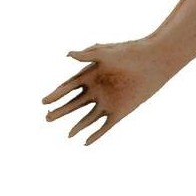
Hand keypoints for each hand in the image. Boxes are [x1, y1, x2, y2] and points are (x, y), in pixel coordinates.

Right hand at [42, 40, 169, 144]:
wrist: (152, 62)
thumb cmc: (128, 53)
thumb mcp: (105, 53)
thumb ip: (87, 55)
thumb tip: (68, 54)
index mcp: (90, 76)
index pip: (68, 88)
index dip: (56, 95)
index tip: (44, 102)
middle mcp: (96, 91)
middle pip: (74, 104)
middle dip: (61, 111)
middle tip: (47, 118)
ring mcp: (107, 102)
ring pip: (88, 118)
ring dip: (78, 126)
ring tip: (67, 135)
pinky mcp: (120, 112)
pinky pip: (105, 126)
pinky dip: (96, 134)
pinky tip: (86, 142)